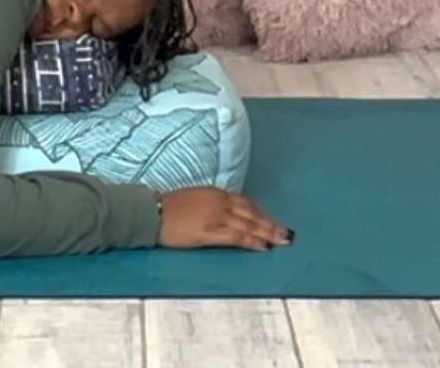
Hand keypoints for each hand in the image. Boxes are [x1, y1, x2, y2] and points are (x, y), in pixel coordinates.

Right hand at [155, 186, 290, 250]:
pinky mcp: (211, 232)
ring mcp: (217, 216)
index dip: (260, 213)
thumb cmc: (168, 208)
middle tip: (286, 232)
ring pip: (248, 225)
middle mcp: (220, 202)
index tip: (271, 220)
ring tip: (281, 240)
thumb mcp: (195, 198)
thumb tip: (226, 215)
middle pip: (251, 213)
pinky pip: (237, 237)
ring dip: (267, 233)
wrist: (153, 213)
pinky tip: (263, 246)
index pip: (245, 203)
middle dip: (270, 223)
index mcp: (215, 192)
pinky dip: (252, 241)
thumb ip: (213, 204)